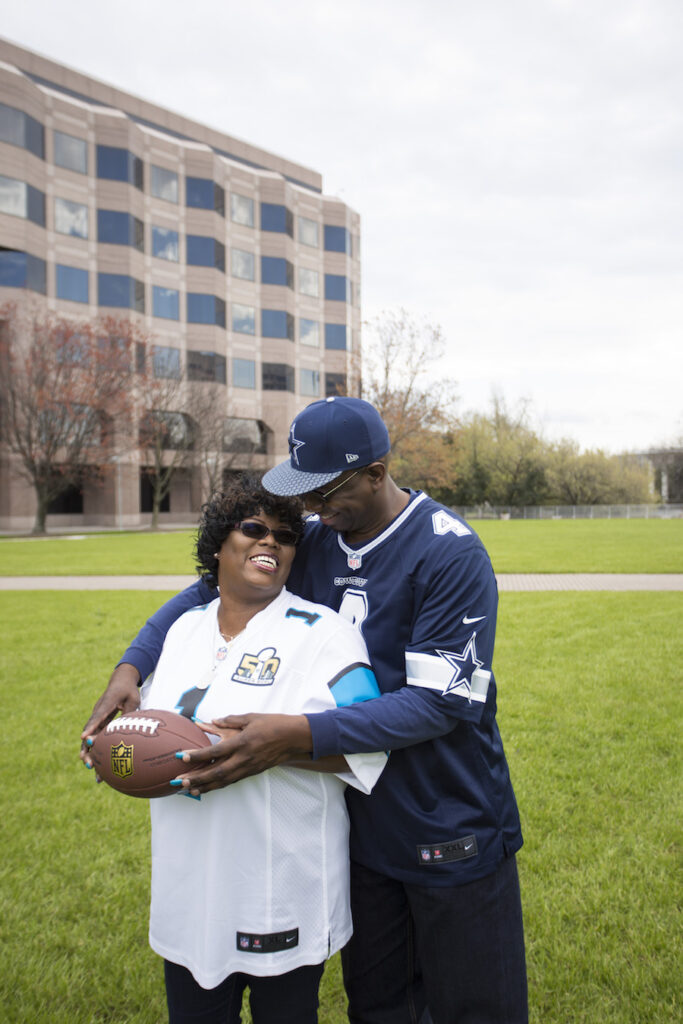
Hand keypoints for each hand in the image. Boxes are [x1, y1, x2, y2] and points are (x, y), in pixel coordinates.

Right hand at [80, 663, 140, 768]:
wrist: (121, 681)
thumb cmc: (128, 690)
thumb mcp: (133, 698)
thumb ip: (129, 711)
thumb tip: (127, 728)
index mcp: (106, 703)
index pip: (97, 717)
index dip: (91, 727)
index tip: (84, 737)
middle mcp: (98, 712)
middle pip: (89, 731)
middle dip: (86, 747)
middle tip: (86, 760)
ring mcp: (97, 718)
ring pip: (90, 737)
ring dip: (89, 752)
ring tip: (91, 768)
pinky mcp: (99, 723)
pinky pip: (96, 737)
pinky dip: (95, 748)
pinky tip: (98, 764)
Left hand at [173, 713, 312, 794]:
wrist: (294, 738)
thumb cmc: (273, 724)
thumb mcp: (251, 717)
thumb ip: (230, 720)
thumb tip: (212, 720)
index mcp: (243, 742)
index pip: (216, 751)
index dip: (198, 755)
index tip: (182, 756)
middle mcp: (244, 758)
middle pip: (216, 771)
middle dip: (196, 778)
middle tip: (178, 781)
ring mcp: (248, 767)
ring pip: (223, 781)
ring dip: (204, 786)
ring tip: (187, 790)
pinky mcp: (252, 772)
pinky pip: (231, 781)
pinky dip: (216, 786)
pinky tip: (206, 788)